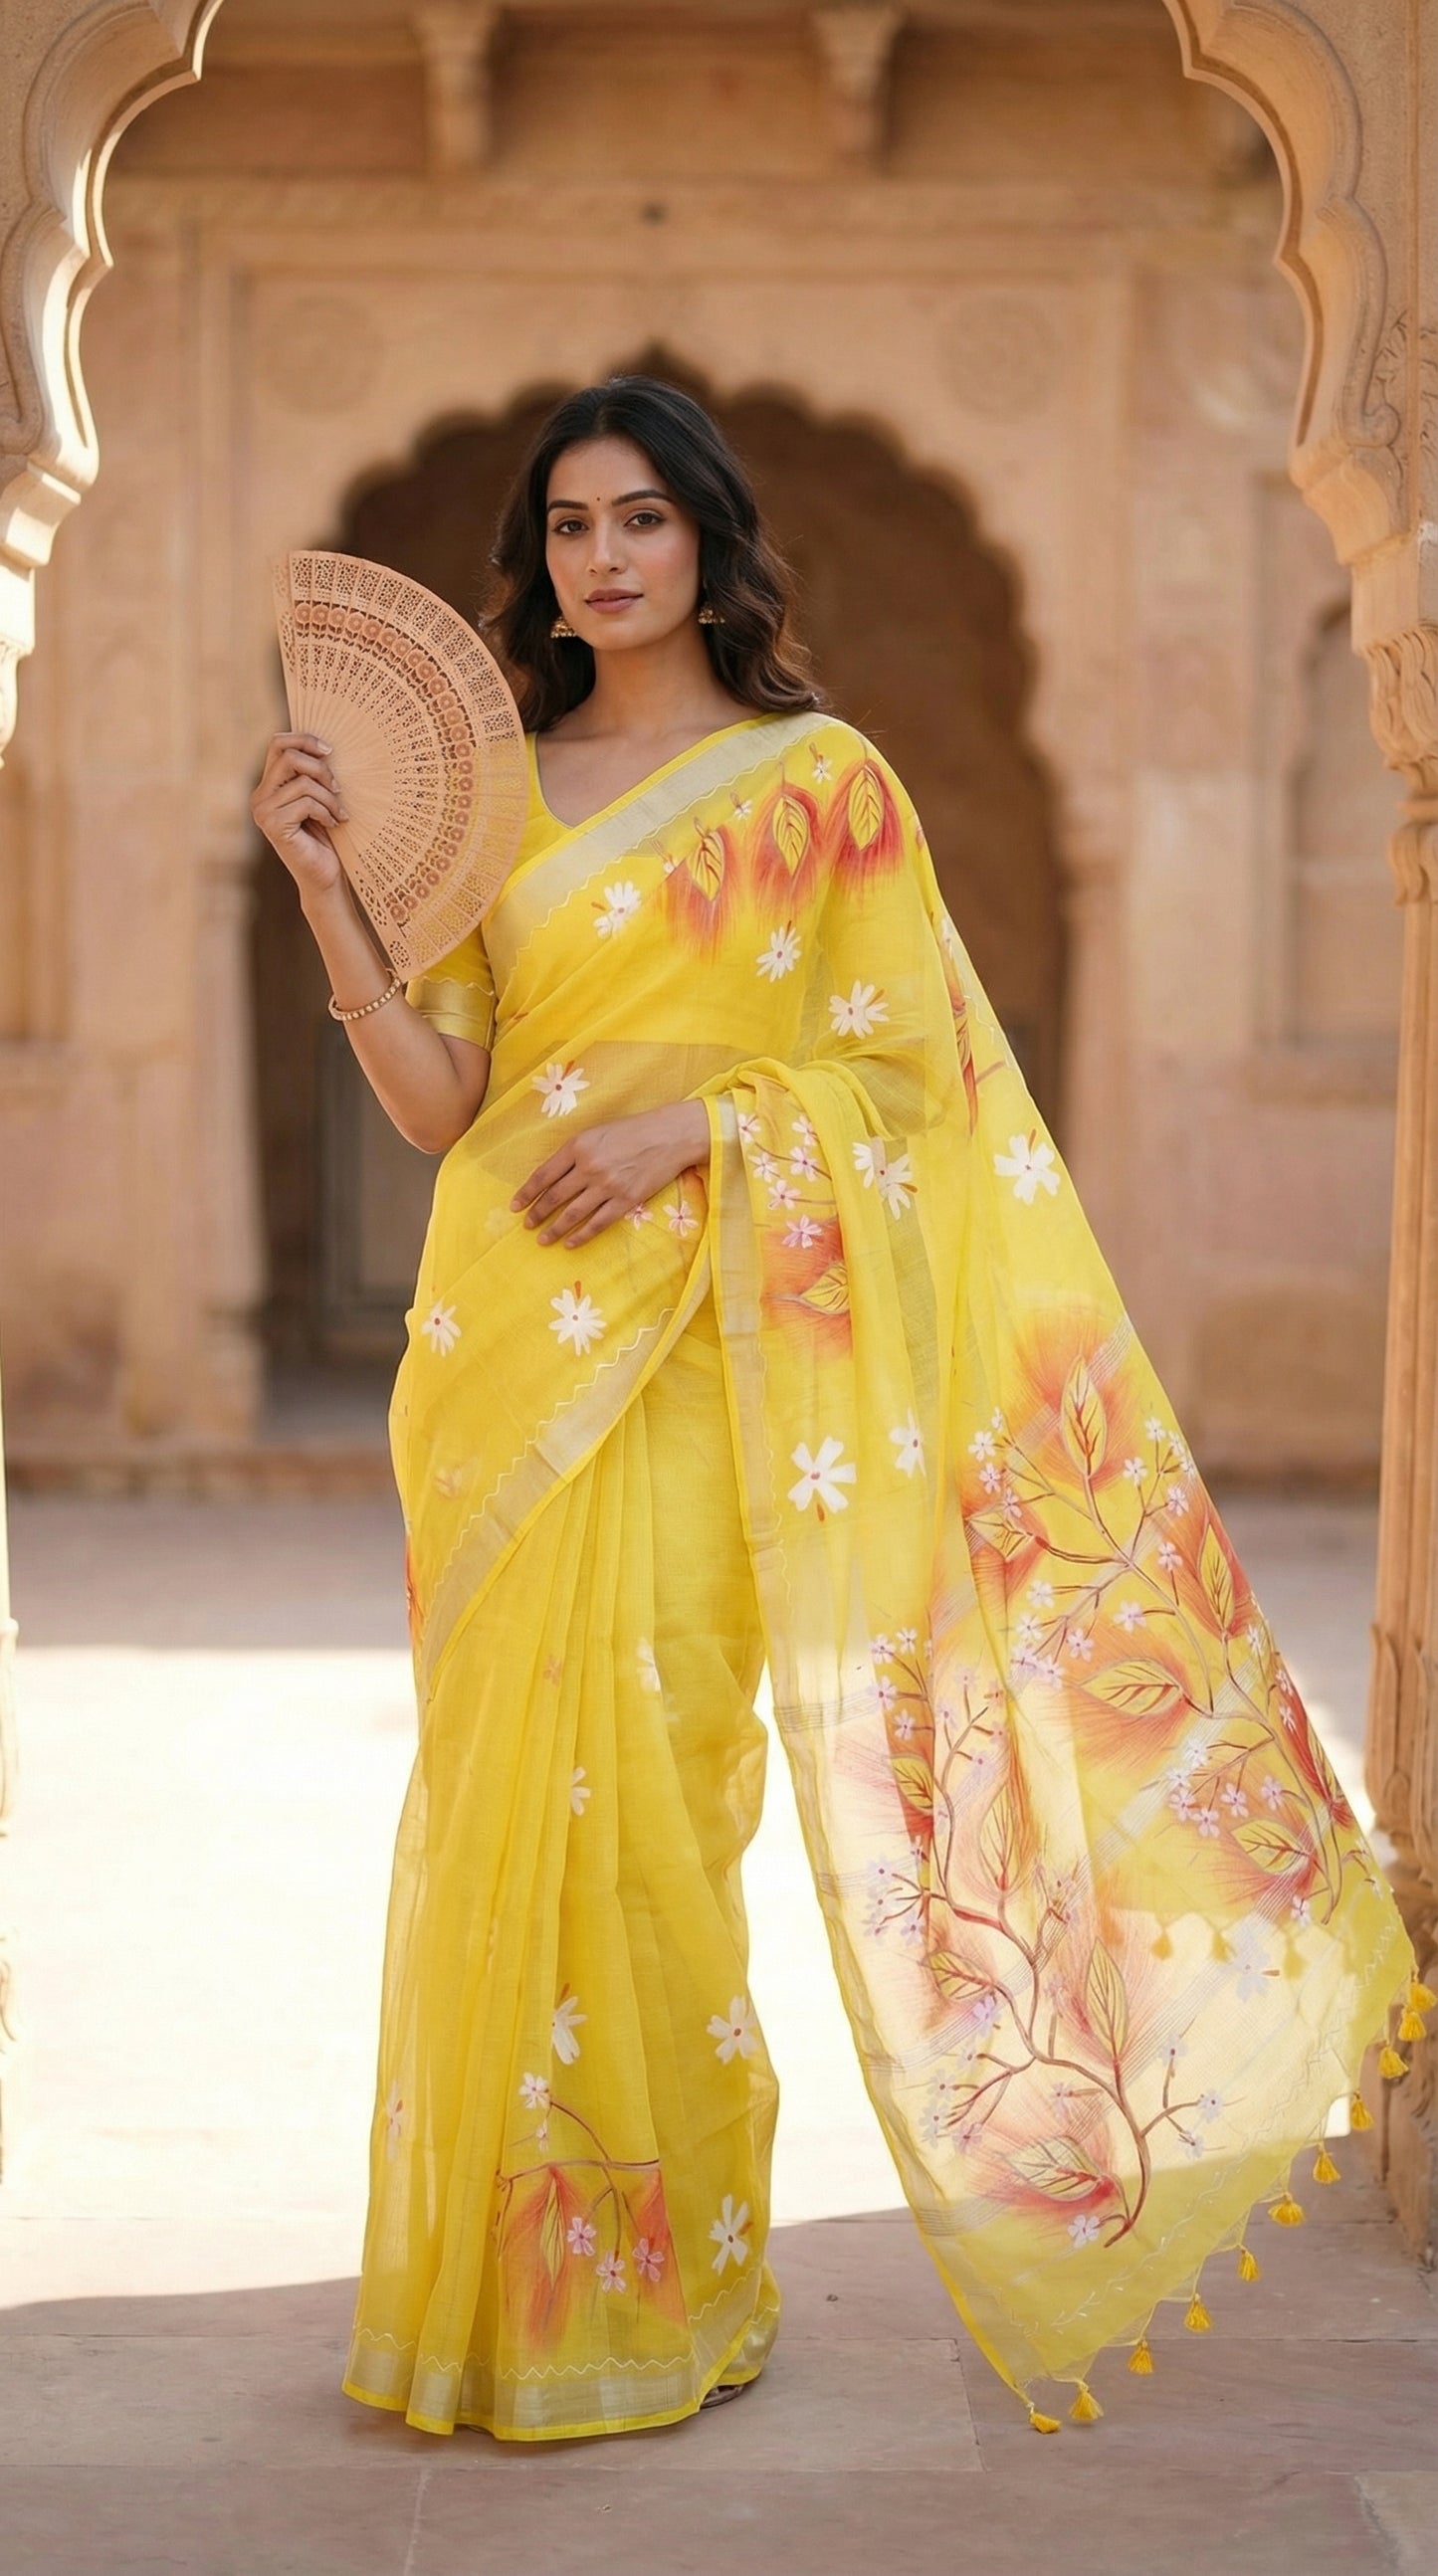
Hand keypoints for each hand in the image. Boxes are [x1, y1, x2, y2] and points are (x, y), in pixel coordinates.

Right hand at [251, 733, 348, 898]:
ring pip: (303, 782)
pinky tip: (333, 824)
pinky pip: (306, 803)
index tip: (330, 751)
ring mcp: (263, 812)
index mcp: (268, 786)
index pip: (278, 743)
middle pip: (289, 756)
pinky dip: (326, 811)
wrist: (325, 876)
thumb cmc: (326, 837)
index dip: (304, 739)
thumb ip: (311, 774)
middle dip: (321, 769)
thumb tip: (325, 744)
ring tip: (339, 813)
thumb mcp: (319, 798)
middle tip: (338, 789)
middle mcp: (259, 797)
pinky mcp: (274, 826)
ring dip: (330, 797)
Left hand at [513, 1101, 710, 1247]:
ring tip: (543, 1239)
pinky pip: (598, 1223)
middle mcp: (589, 1167)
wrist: (670, 1136)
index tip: (515, 1206)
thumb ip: (575, 1152)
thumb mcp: (597, 1132)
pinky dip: (581, 1235)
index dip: (527, 1193)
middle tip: (527, 1225)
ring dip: (554, 1229)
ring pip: (573, 1214)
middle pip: (555, 1196)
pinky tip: (570, 1243)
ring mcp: (607, 1186)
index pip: (544, 1175)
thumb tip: (553, 1176)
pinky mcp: (625, 1200)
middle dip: (537, 1213)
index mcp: (578, 1146)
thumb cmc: (633, 1130)